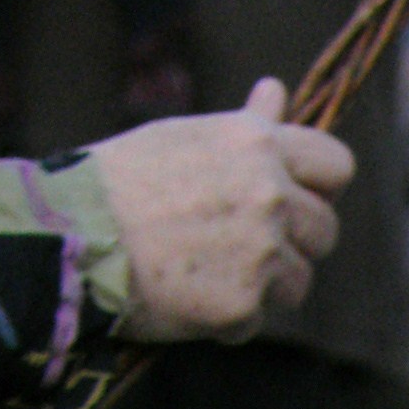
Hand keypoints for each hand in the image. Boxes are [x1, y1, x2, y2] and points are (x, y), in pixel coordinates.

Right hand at [92, 78, 352, 339]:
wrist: (72, 235)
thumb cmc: (122, 179)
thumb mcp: (184, 137)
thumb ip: (244, 125)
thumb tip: (276, 90)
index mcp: (256, 144)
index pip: (336, 165)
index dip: (319, 185)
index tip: (296, 197)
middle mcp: (270, 194)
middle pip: (325, 229)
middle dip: (292, 240)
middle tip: (238, 242)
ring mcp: (261, 252)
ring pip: (299, 280)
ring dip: (264, 283)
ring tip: (207, 270)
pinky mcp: (243, 305)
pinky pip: (257, 318)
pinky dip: (229, 317)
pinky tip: (187, 296)